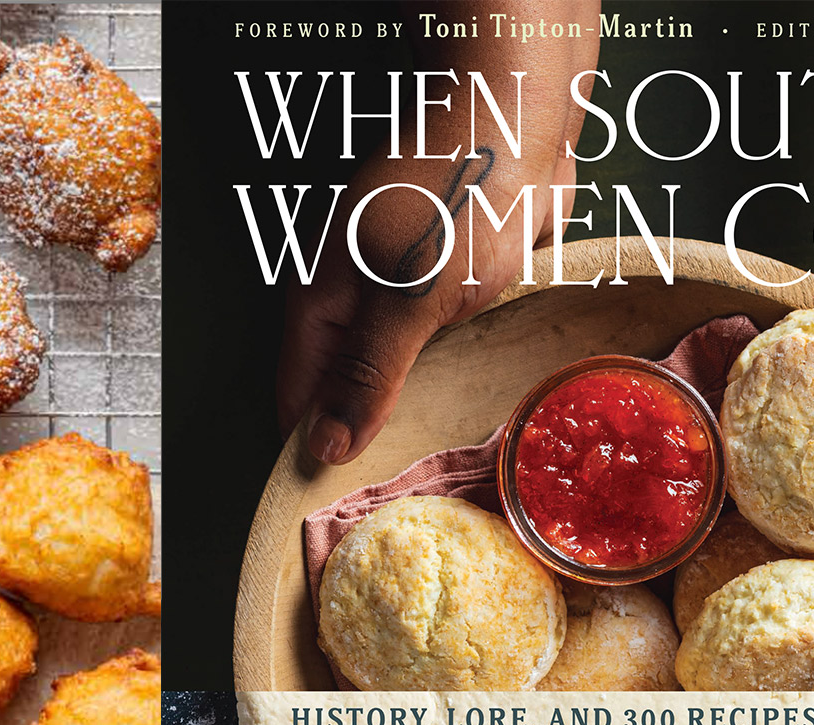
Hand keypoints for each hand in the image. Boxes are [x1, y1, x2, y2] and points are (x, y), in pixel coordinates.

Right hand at [275, 10, 596, 465]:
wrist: (517, 121)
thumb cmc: (460, 197)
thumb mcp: (411, 298)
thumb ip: (367, 374)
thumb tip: (323, 447)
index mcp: (321, 305)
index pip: (295, 403)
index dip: (313, 457)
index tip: (339, 513)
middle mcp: (350, 305)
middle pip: (338, 395)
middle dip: (364, 445)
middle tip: (398, 504)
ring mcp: (393, 296)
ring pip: (388, 379)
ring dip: (410, 418)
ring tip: (434, 474)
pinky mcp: (440, 290)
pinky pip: (431, 354)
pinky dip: (445, 384)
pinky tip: (468, 415)